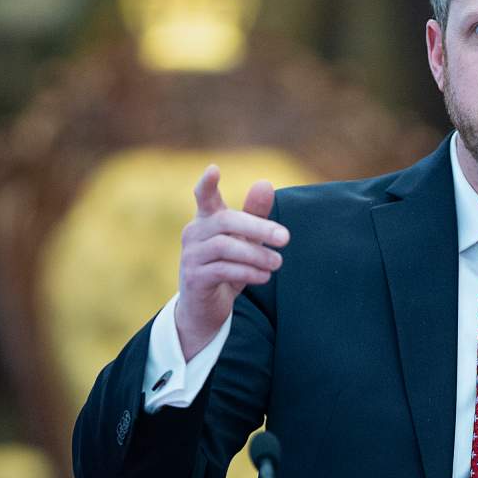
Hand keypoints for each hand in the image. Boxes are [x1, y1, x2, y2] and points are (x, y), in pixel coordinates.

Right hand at [175, 165, 289, 359]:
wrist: (205, 308)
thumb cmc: (227, 266)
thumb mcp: (244, 240)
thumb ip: (255, 214)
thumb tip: (265, 183)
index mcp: (206, 220)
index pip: (203, 196)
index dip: (207, 183)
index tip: (214, 169)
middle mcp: (194, 233)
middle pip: (226, 221)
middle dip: (258, 228)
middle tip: (285, 237)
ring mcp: (191, 256)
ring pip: (225, 247)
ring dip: (257, 254)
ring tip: (278, 263)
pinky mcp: (195, 278)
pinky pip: (222, 270)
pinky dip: (247, 271)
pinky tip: (264, 276)